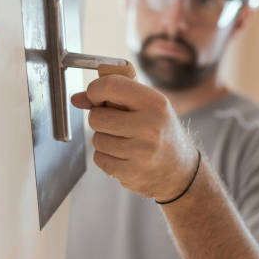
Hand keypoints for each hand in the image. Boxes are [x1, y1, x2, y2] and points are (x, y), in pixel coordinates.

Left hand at [71, 75, 198, 200]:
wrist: (181, 171)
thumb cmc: (161, 132)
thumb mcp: (147, 106)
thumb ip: (113, 96)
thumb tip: (77, 99)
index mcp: (155, 103)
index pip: (112, 85)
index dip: (95, 90)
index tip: (94, 97)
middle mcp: (151, 127)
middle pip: (97, 117)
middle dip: (99, 119)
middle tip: (113, 123)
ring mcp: (142, 152)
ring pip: (97, 139)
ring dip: (103, 139)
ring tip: (123, 141)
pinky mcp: (132, 173)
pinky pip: (100, 159)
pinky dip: (106, 157)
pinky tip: (124, 156)